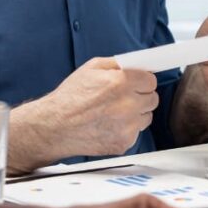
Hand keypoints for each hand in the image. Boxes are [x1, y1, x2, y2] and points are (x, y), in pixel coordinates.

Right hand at [16, 57, 158, 164]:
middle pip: (152, 99)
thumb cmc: (70, 97)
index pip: (151, 80)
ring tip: (114, 112)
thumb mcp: (91, 68)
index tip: (136, 83)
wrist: (54, 127)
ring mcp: (127, 127)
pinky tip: (109, 125)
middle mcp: (127, 105)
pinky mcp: (124, 143)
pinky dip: (126, 129)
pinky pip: (135, 133)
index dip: (142, 81)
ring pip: (146, 117)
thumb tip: (137, 64)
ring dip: (136, 113)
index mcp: (120, 83)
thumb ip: (117, 64)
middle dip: (140, 96)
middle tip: (124, 97)